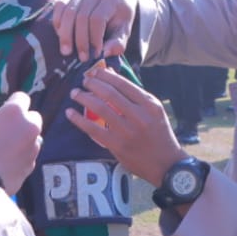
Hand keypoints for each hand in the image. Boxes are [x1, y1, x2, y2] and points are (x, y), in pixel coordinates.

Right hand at [0, 91, 41, 193]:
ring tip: (4, 151)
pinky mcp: (32, 163)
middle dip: (24, 123)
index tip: (7, 112)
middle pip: (34, 117)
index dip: (14, 104)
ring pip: (33, 138)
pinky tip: (7, 163)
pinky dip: (22, 157)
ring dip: (24, 141)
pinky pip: (29, 155)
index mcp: (14, 112)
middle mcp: (29, 126)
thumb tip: (12, 120)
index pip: (22, 98)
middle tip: (8, 132)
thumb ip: (2, 119)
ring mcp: (34, 146)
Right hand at [52, 0, 134, 61]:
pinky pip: (59, 8)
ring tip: (66, 52)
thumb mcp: (125, 30)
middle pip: (81, 16)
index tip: (96, 54)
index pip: (98, 19)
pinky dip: (58, 23)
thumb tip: (105, 53)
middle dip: (80, 40)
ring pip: (68, 12)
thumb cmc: (119, 18)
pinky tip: (61, 37)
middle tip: (81, 58)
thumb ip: (118, 43)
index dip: (94, 38)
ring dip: (66, 34)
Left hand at [65, 64, 180, 186]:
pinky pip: (93, 129)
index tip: (95, 72)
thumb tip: (111, 74)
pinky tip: (70, 113)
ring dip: (83, 98)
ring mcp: (127, 131)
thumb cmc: (159, 134)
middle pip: (110, 94)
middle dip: (93, 84)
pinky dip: (79, 119)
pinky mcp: (116, 145)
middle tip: (84, 80)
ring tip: (75, 93)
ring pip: (100, 108)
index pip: (124, 84)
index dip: (106, 76)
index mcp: (150, 105)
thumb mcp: (154, 111)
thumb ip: (134, 95)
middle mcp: (139, 116)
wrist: (166, 164)